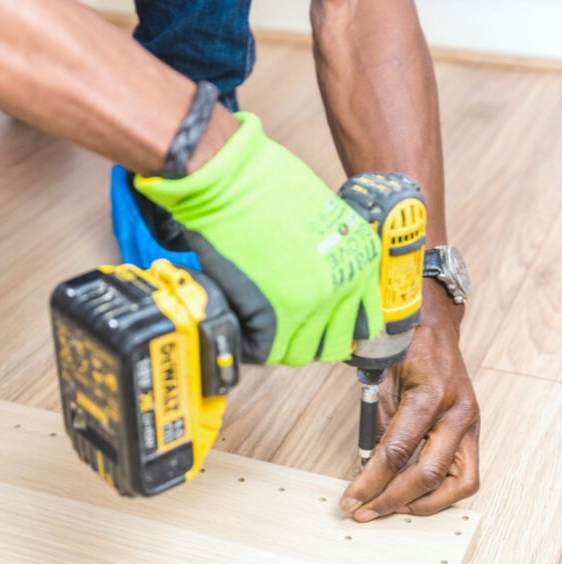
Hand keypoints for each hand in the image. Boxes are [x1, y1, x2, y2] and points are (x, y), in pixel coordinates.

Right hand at [134, 113, 382, 366]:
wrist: (230, 179)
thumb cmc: (266, 185)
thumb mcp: (323, 214)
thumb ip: (331, 254)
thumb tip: (321, 281)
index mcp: (360, 261)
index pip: (364, 319)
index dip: (340, 326)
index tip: (323, 326)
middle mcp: (342, 286)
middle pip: (333, 343)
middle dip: (309, 338)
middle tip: (286, 327)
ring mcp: (309, 305)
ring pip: (299, 353)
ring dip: (279, 343)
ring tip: (261, 321)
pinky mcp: (273, 317)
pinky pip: (264, 351)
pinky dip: (252, 342)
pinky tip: (244, 319)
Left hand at [340, 298, 479, 520]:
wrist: (433, 327)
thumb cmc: (405, 349)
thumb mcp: (380, 385)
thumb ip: (376, 430)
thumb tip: (364, 473)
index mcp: (431, 395)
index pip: (397, 453)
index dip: (370, 482)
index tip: (350, 499)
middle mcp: (458, 412)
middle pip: (428, 474)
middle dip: (393, 499)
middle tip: (365, 512)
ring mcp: (471, 424)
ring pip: (458, 484)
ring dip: (423, 503)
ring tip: (391, 508)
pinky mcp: (473, 433)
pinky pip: (465, 476)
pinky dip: (440, 492)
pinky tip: (413, 496)